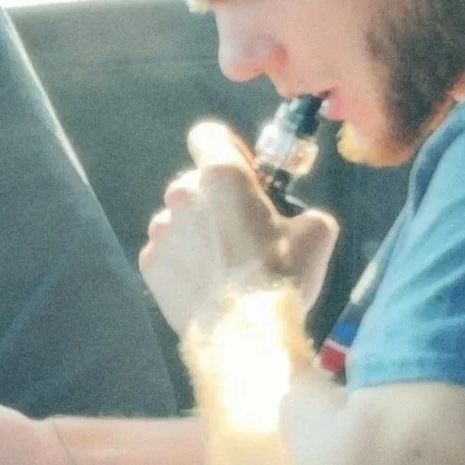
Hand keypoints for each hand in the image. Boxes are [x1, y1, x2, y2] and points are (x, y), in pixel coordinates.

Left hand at [138, 121, 337, 336]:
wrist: (243, 329)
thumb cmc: (282, 273)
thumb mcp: (316, 232)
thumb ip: (303, 213)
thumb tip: (301, 220)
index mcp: (220, 174)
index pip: (208, 135)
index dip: (228, 150)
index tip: (244, 174)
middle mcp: (181, 193)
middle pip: (194, 184)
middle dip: (215, 200)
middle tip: (242, 231)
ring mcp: (160, 230)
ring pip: (177, 220)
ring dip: (196, 232)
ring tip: (223, 265)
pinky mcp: (148, 263)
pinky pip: (166, 253)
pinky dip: (181, 263)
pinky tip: (205, 285)